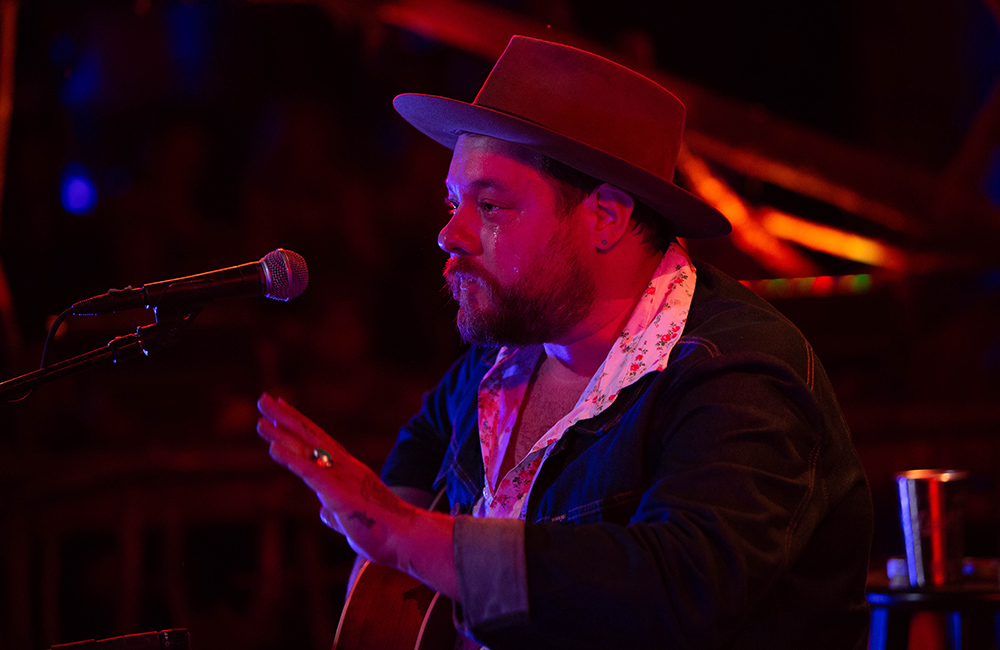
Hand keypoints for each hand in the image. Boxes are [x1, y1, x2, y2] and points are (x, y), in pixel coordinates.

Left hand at [255, 392, 415, 567]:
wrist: (405, 539)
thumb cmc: (383, 532)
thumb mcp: (350, 520)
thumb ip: (334, 513)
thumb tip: (322, 512)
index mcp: (347, 472)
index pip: (318, 443)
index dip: (298, 425)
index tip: (281, 409)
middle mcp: (344, 467)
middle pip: (309, 436)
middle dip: (285, 417)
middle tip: (264, 399)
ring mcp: (341, 477)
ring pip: (306, 449)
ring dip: (281, 433)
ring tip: (260, 418)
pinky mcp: (338, 491)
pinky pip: (309, 471)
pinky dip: (291, 457)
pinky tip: (274, 447)